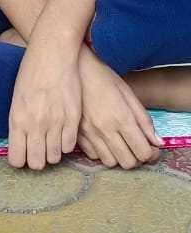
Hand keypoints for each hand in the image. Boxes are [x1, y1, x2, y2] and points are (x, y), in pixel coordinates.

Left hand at [8, 27, 81, 169]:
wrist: (52, 55)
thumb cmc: (30, 74)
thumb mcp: (17, 100)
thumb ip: (19, 124)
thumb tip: (23, 145)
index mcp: (18, 121)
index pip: (17, 159)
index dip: (20, 159)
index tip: (23, 154)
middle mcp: (36, 125)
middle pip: (37, 163)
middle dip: (36, 160)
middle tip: (38, 150)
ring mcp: (56, 123)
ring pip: (55, 157)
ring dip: (52, 152)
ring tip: (51, 140)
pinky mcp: (73, 118)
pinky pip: (70, 145)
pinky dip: (65, 143)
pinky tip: (62, 133)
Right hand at [76, 47, 161, 168]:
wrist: (75, 69)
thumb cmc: (104, 78)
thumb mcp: (129, 94)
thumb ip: (144, 120)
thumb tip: (157, 142)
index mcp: (122, 117)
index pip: (143, 152)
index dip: (152, 154)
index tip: (152, 149)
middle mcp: (105, 129)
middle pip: (128, 162)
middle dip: (137, 158)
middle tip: (137, 147)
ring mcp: (89, 133)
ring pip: (110, 162)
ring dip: (119, 157)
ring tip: (121, 145)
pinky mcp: (77, 134)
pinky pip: (93, 156)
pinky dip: (102, 153)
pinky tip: (105, 141)